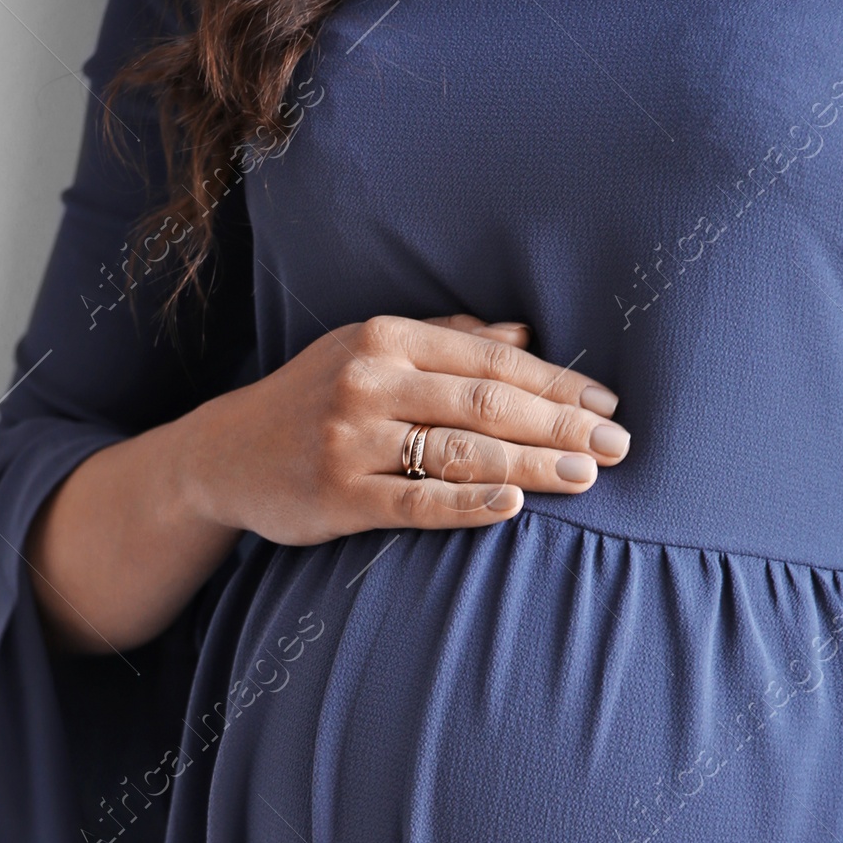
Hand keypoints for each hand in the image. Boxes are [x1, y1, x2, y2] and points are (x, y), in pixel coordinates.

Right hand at [184, 309, 629, 544]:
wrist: (224, 454)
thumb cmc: (313, 401)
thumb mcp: (369, 353)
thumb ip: (446, 341)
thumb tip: (526, 335)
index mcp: (386, 338)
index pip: (492, 359)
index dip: (557, 382)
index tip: (608, 403)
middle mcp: (369, 381)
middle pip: (487, 403)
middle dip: (561, 424)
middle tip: (619, 445)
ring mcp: (351, 440)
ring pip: (461, 451)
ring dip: (533, 465)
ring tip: (587, 476)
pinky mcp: (337, 495)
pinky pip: (415, 502)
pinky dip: (467, 504)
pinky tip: (512, 507)